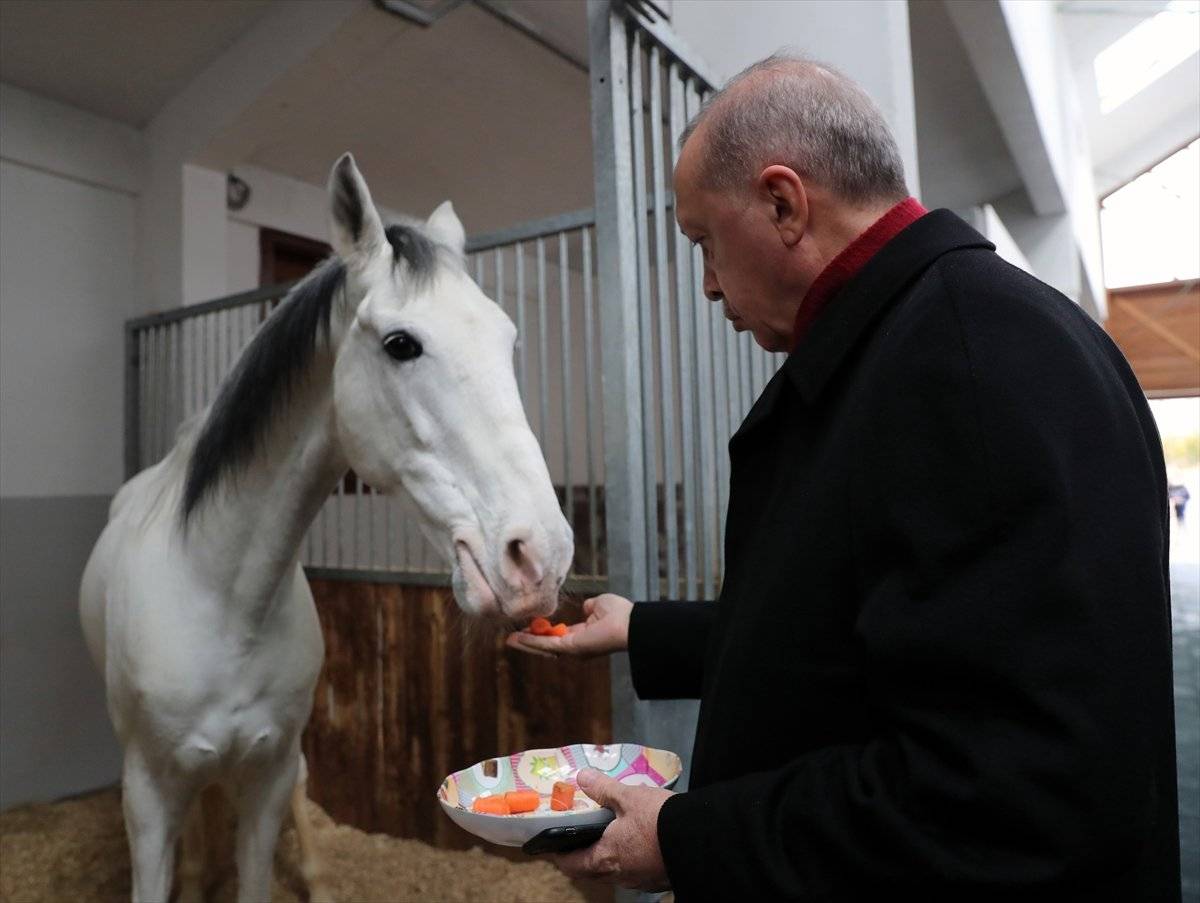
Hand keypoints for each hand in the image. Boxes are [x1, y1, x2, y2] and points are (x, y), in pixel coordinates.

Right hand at [506, 593, 632, 658]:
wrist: (630, 624)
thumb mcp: (600, 605)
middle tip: (511, 639)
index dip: (543, 633)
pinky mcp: (570, 648)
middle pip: (547, 646)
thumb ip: (589, 607)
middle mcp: (576, 646)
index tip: (530, 628)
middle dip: (529, 642)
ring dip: (526, 644)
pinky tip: (517, 639)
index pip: (558, 636)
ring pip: (544, 647)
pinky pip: (547, 644)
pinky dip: (532, 642)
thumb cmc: (620, 614)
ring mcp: (572, 649)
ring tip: (509, 640)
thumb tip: (586, 608)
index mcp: (583, 635)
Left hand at [546, 768, 671, 890]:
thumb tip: (582, 777)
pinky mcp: (657, 880)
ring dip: (605, 862)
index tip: (552, 849)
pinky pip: (635, 875)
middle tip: (576, 844)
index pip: (572, 865)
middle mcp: (620, 875)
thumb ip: (604, 789)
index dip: (559, 857)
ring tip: (606, 841)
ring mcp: (640, 881)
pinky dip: (627, 862)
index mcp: (606, 857)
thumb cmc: (658, 819)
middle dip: (581, 860)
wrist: (699, 840)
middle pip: (591, 873)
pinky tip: (636, 847)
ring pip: (614, 875)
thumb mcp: (629, 797)